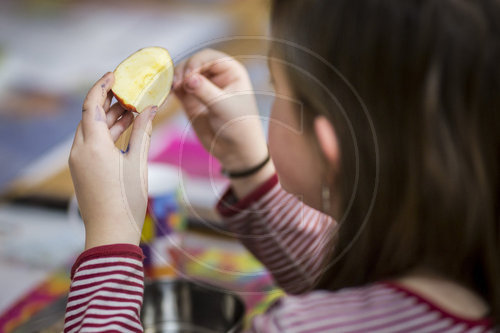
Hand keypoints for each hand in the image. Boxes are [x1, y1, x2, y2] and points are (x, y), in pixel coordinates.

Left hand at [69, 72, 157, 249]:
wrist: (111, 232)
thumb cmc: (126, 200)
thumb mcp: (138, 163)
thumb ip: (143, 132)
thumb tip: (150, 109)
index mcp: (92, 145)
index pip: (91, 105)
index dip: (102, 87)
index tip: (114, 75)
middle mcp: (80, 150)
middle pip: (91, 116)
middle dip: (109, 102)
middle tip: (128, 91)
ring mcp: (79, 161)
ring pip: (92, 131)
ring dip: (110, 119)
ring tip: (132, 109)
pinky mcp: (83, 170)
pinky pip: (93, 144)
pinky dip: (107, 134)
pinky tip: (124, 130)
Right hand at [173, 49, 273, 196]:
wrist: (235, 150)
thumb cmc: (239, 126)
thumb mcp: (223, 107)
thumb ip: (205, 91)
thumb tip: (188, 78)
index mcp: (231, 71)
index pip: (210, 57)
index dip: (197, 62)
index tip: (189, 75)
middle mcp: (216, 76)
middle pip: (193, 63)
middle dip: (183, 70)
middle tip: (178, 84)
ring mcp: (202, 87)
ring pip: (183, 74)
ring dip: (175, 78)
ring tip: (173, 89)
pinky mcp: (191, 99)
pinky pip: (177, 88)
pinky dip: (170, 88)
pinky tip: (167, 93)